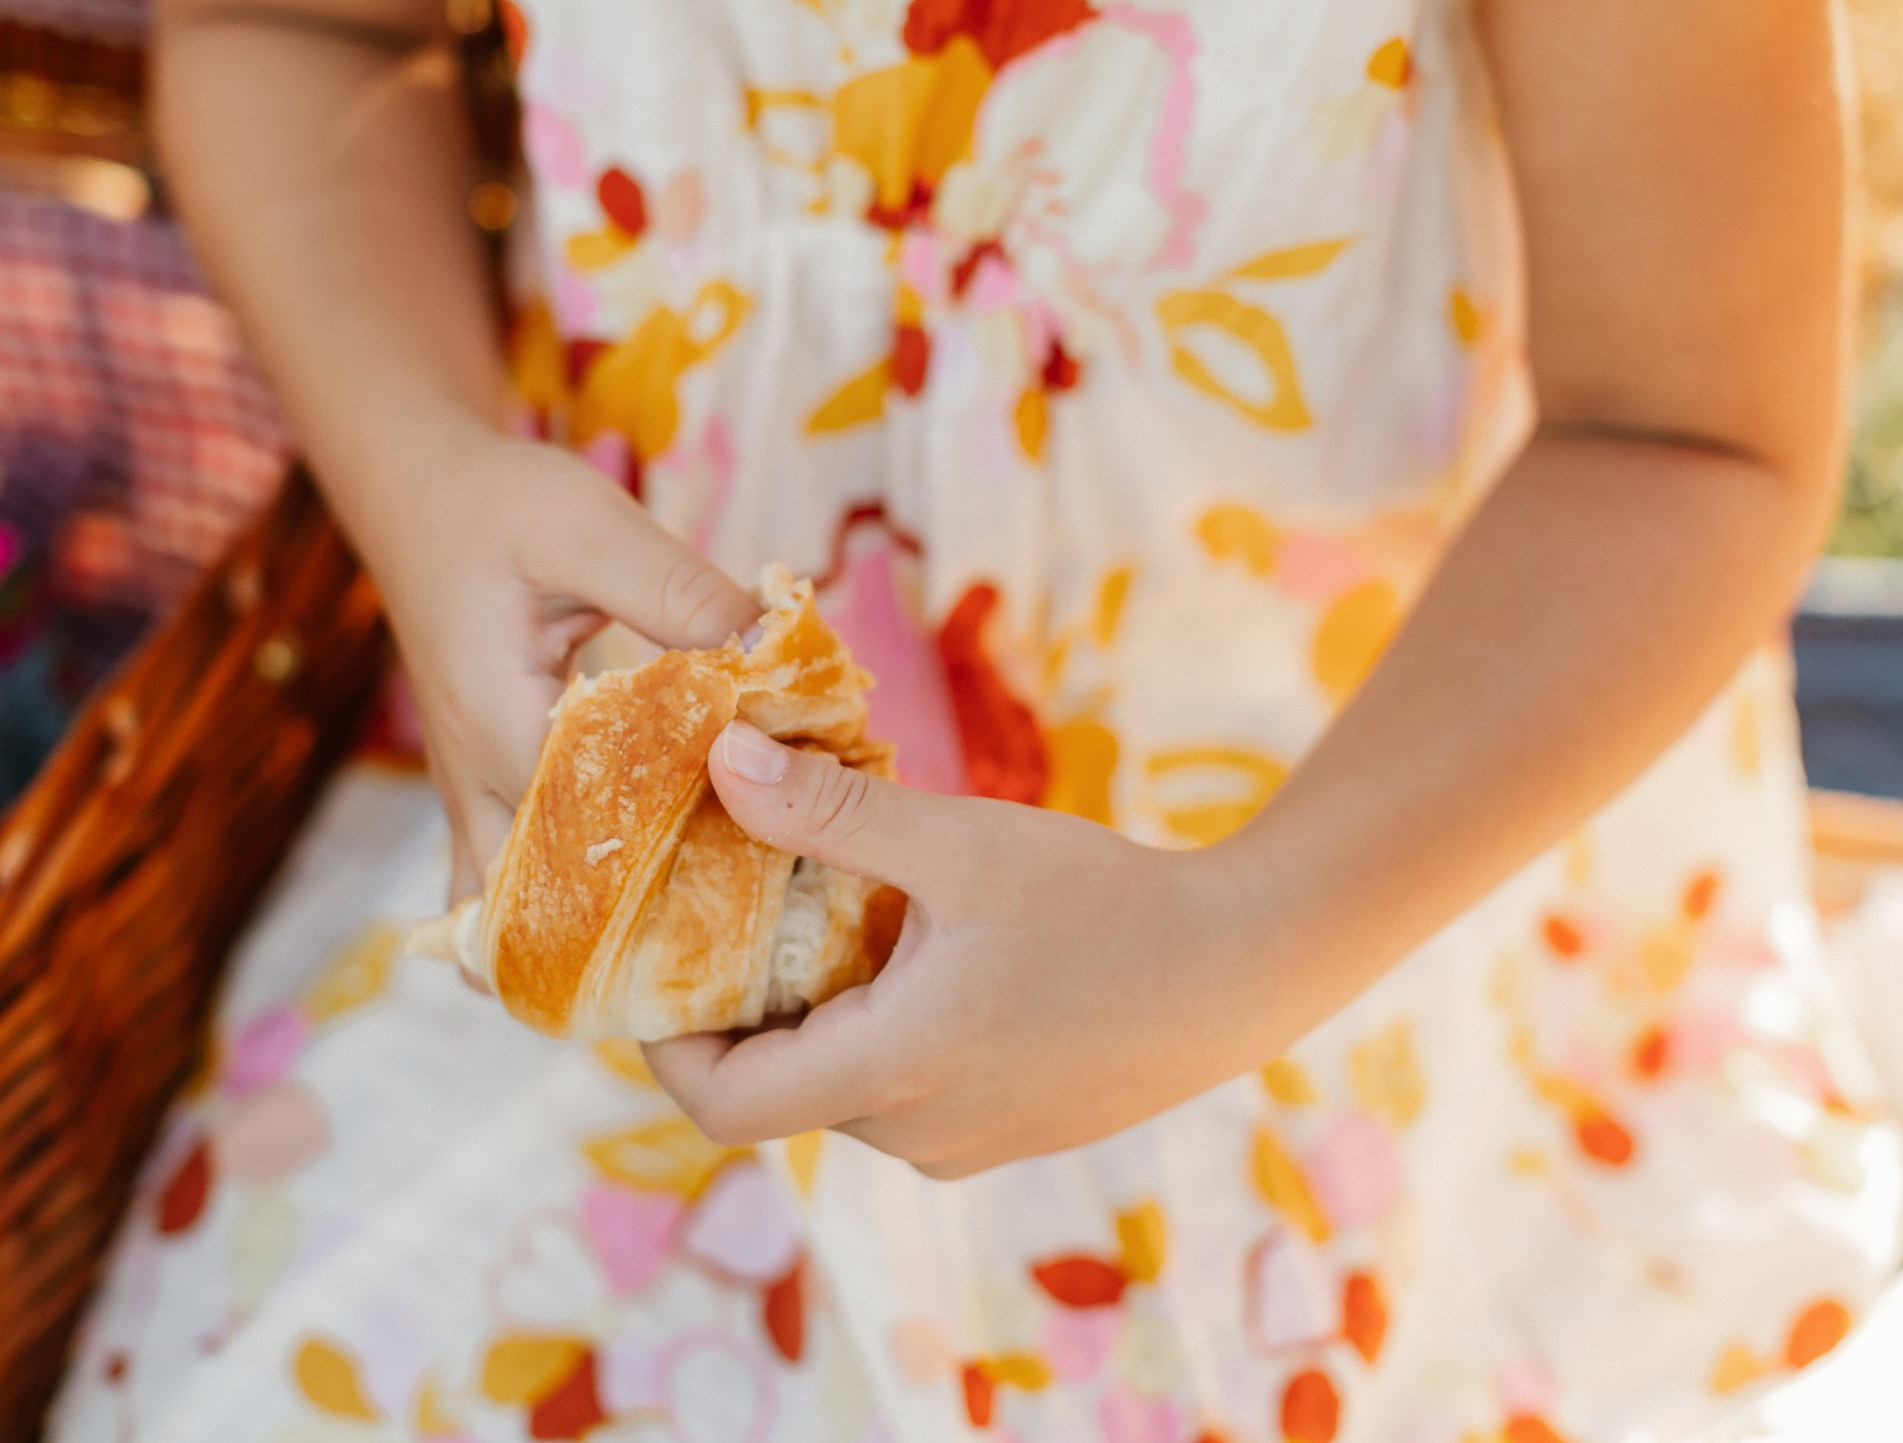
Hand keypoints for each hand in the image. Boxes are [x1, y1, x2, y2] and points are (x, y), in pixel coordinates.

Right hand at [374, 422, 761, 900]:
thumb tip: (772, 648)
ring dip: (602, 934)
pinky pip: (521, 890)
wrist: (420, 499)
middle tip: (748, 903)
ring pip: (521, 923)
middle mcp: (477, 789)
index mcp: (499, 729)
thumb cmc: (497, 508)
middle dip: (645, 923)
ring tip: (706, 919)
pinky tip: (658, 888)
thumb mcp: (587, 528)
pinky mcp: (491, 800)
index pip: (604, 825)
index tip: (777, 819)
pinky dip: (575, 910)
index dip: (693, 830)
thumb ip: (677, 591)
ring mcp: (475, 805)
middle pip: (551, 913)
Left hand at [643, 722, 1313, 1176]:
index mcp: (892, 1073)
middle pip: (777, 1089)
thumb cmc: (1106, 905)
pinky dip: (879, 1027)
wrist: (1248, 966)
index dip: (664, 1043)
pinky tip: (914, 943)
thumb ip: (831, 812)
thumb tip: (721, 759)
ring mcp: (964, 1143)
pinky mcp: (1005, 1131)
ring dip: (817, 1011)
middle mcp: (916, 1134)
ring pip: (841, 1088)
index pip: (721, 1104)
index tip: (654, 960)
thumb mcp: (960, 843)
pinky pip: (902, 1091)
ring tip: (832, 908)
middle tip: (735, 903)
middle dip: (745, 1003)